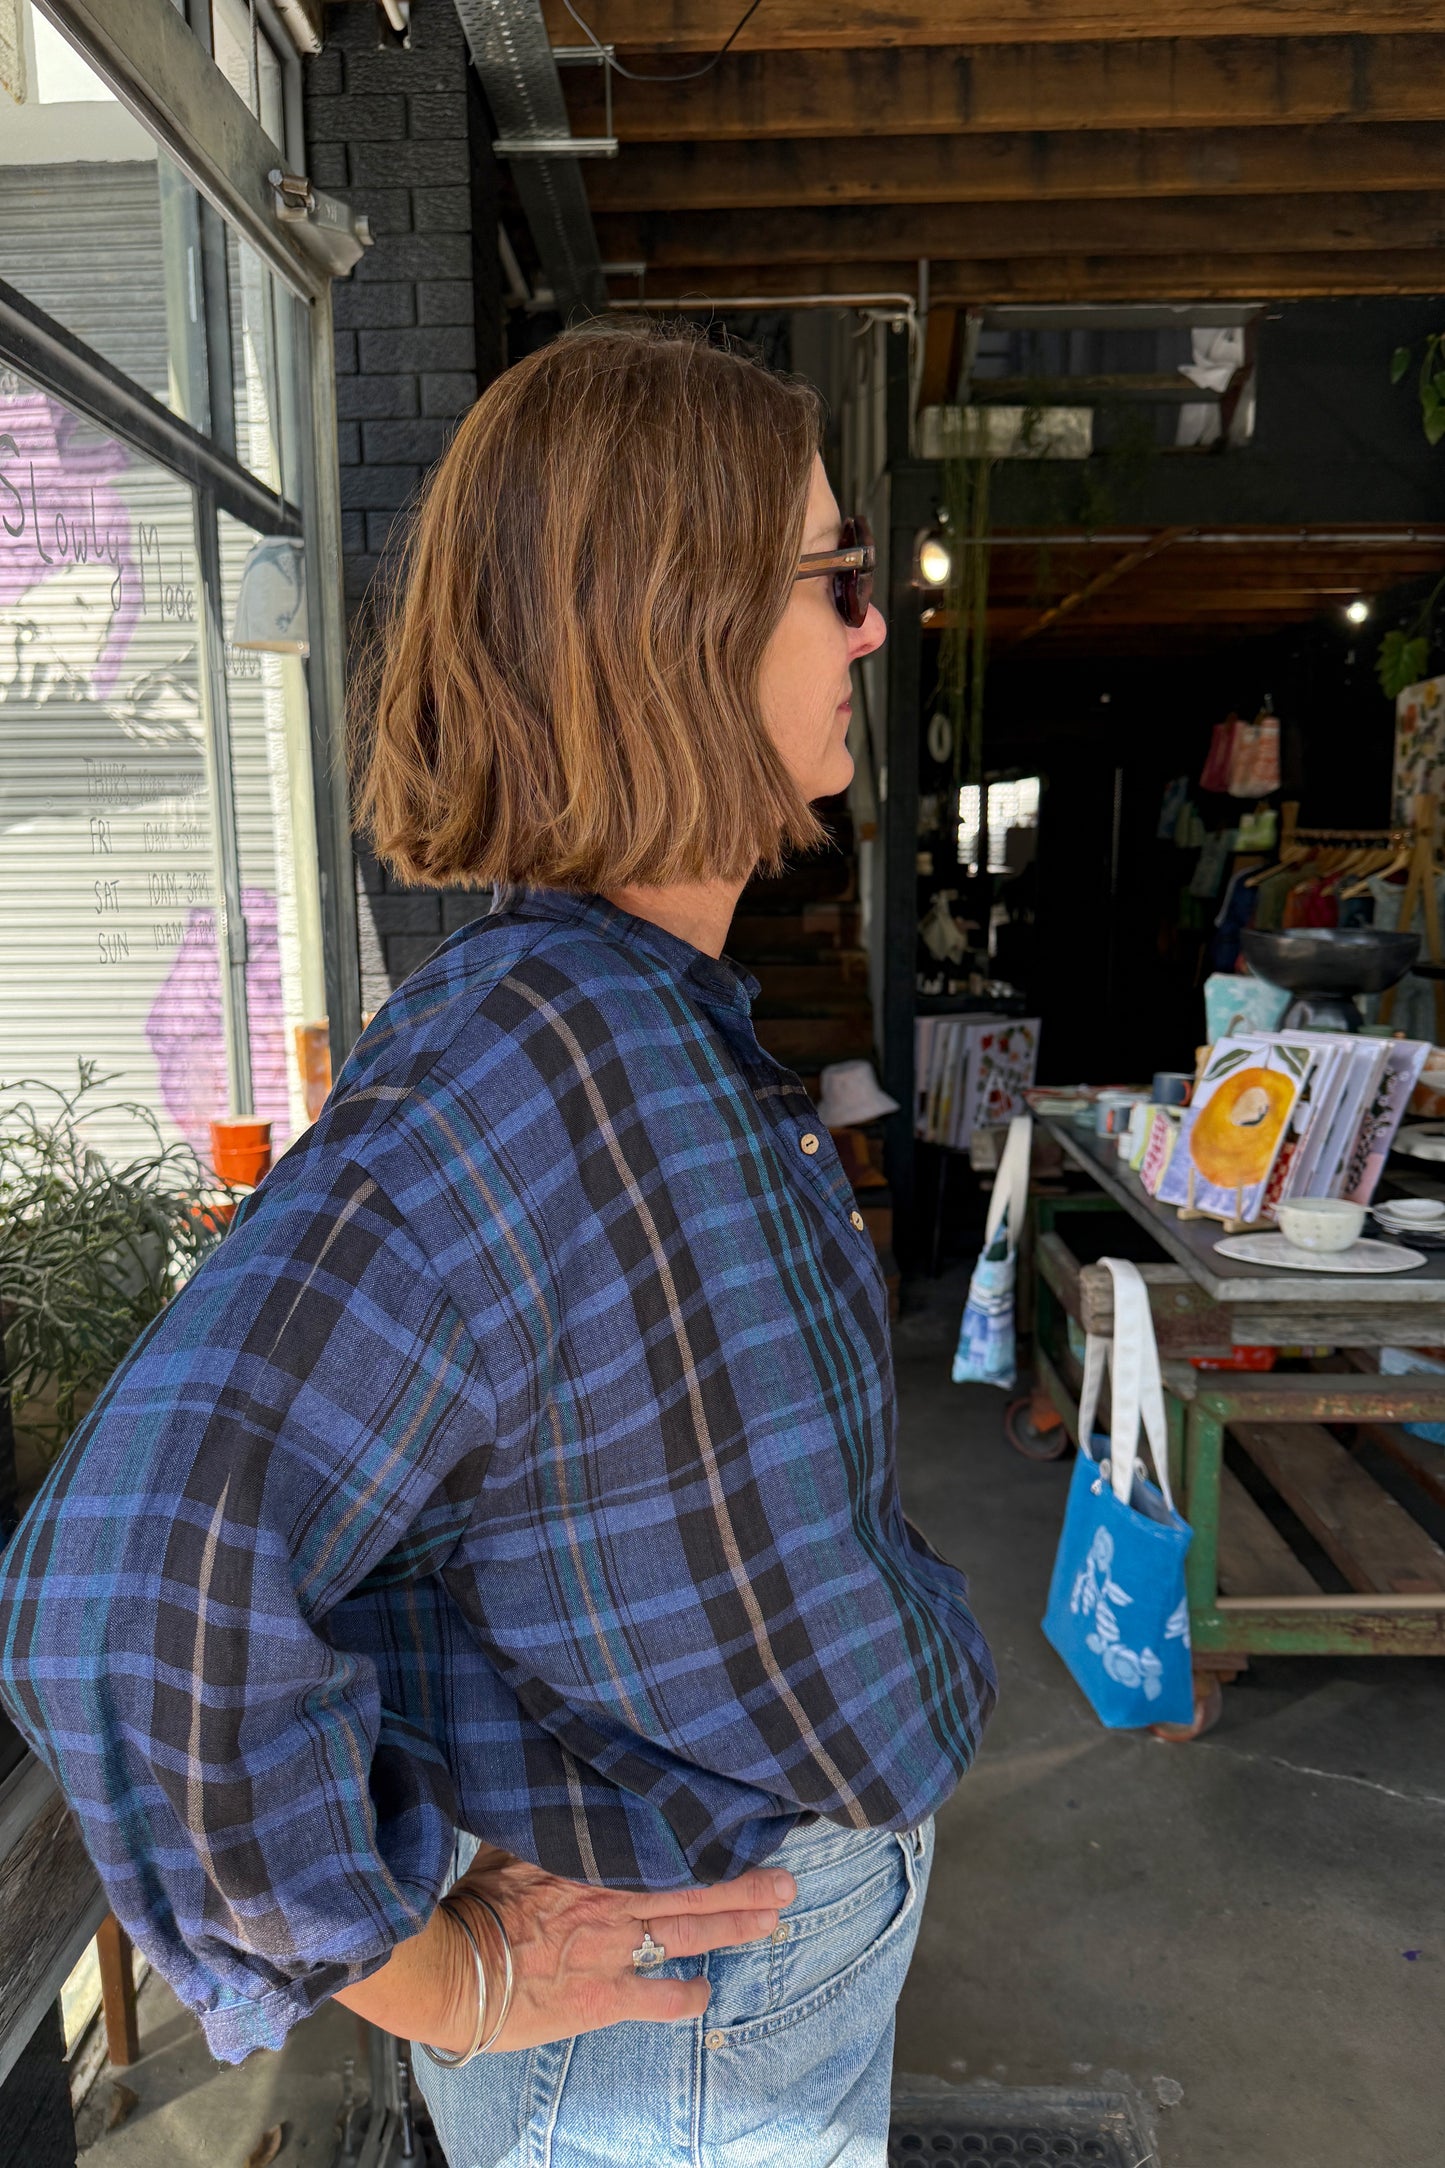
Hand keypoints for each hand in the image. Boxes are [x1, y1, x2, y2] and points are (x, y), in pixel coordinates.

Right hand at [440, 1842, 796, 2052]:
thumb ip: (551, 1812)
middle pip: (695, 1888)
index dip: (709, 1837)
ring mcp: (615, 1950)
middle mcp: (616, 1900)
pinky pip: (659, 1997)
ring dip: (734, 1928)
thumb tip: (564, 1767)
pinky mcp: (604, 1998)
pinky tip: (707, 1993)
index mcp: (597, 1858)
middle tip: (787, 1880)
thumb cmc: (474, 1899)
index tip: (744, 1823)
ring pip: (690, 1935)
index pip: (667, 1843)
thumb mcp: (512, 1836)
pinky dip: (688, 1996)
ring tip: (773, 1920)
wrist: (454, 1967)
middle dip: (745, 1885)